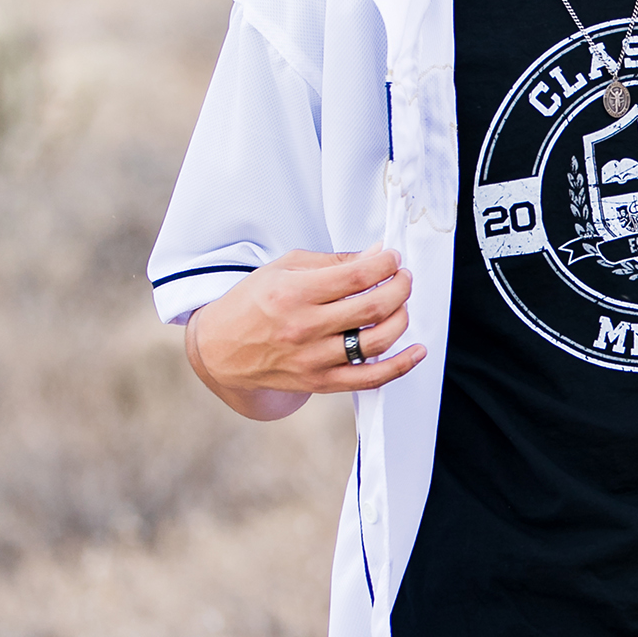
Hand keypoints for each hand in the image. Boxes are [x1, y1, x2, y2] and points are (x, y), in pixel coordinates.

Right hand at [185, 247, 425, 420]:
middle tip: (404, 277)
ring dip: (401, 318)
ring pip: (375, 341)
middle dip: (400, 287)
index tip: (393, 257)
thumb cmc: (253, 302)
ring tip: (401, 304)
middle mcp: (305, 327)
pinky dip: (400, 366)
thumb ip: (334, 262)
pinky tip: (416, 351)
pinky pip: (369, 379)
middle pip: (372, 306)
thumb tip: (377, 254)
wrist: (220, 349)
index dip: (385, 263)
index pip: (357, 275)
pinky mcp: (319, 382)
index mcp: (295, 292)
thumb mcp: (285, 268)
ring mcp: (313, 358)